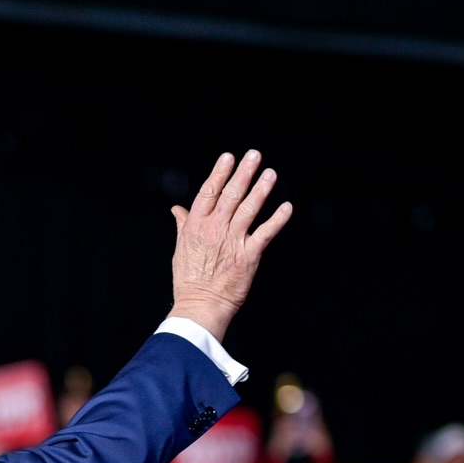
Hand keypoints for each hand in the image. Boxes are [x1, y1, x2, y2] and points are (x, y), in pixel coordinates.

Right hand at [169, 151, 291, 342]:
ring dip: (262, 189)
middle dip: (244, 173)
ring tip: (271, 174)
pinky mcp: (248, 256)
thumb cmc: (189, 281)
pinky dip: (277, 219)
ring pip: (249, 209)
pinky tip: (286, 207)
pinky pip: (266, 233)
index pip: (209, 192)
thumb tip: (177, 209)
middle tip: (255, 155)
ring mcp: (233, 242)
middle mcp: (215, 229)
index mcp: (196, 226)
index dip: (220, 173)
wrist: (200, 307)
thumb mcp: (180, 248)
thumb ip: (184, 225)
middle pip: (231, 195)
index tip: (229, 157)